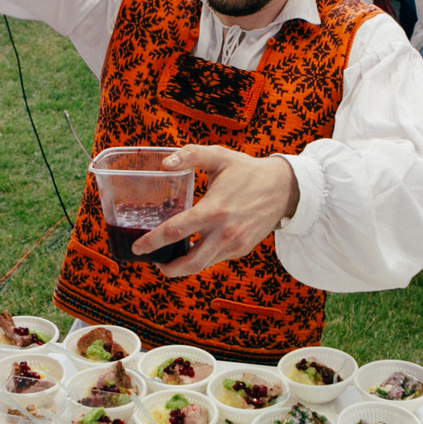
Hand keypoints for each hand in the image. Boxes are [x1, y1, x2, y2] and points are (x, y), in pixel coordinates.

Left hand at [135, 145, 298, 276]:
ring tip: (171, 255)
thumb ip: (190, 155)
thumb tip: (165, 164)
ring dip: (184, 264)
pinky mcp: (242, 250)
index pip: (177, 231)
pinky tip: (196, 245)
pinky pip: (216, 258)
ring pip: (203, 264)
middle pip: (189, 262)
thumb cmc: (248, 171)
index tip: (138, 248)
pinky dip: (202, 256)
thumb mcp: (219, 156)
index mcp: (214, 209)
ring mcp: (235, 244)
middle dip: (167, 268)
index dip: (153, 242)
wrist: (284, 188)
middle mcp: (224, 232)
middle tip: (153, 261)